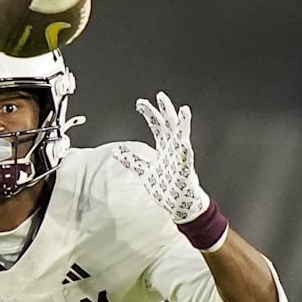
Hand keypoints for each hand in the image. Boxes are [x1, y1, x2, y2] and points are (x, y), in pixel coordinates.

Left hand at [113, 91, 209, 223]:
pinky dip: (185, 147)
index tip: (140, 103)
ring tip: (183, 110)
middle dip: (165, 111)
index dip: (149, 114)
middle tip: (159, 96)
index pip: (157, 126)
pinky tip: (184, 140)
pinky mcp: (185, 170)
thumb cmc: (165, 187)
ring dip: (182, 124)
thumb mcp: (143, 171)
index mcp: (164, 148)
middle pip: (169, 126)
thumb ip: (132, 160)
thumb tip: (116, 150)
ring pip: (182, 137)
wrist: (179, 205)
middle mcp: (173, 149)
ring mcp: (180, 158)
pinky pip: (186, 157)